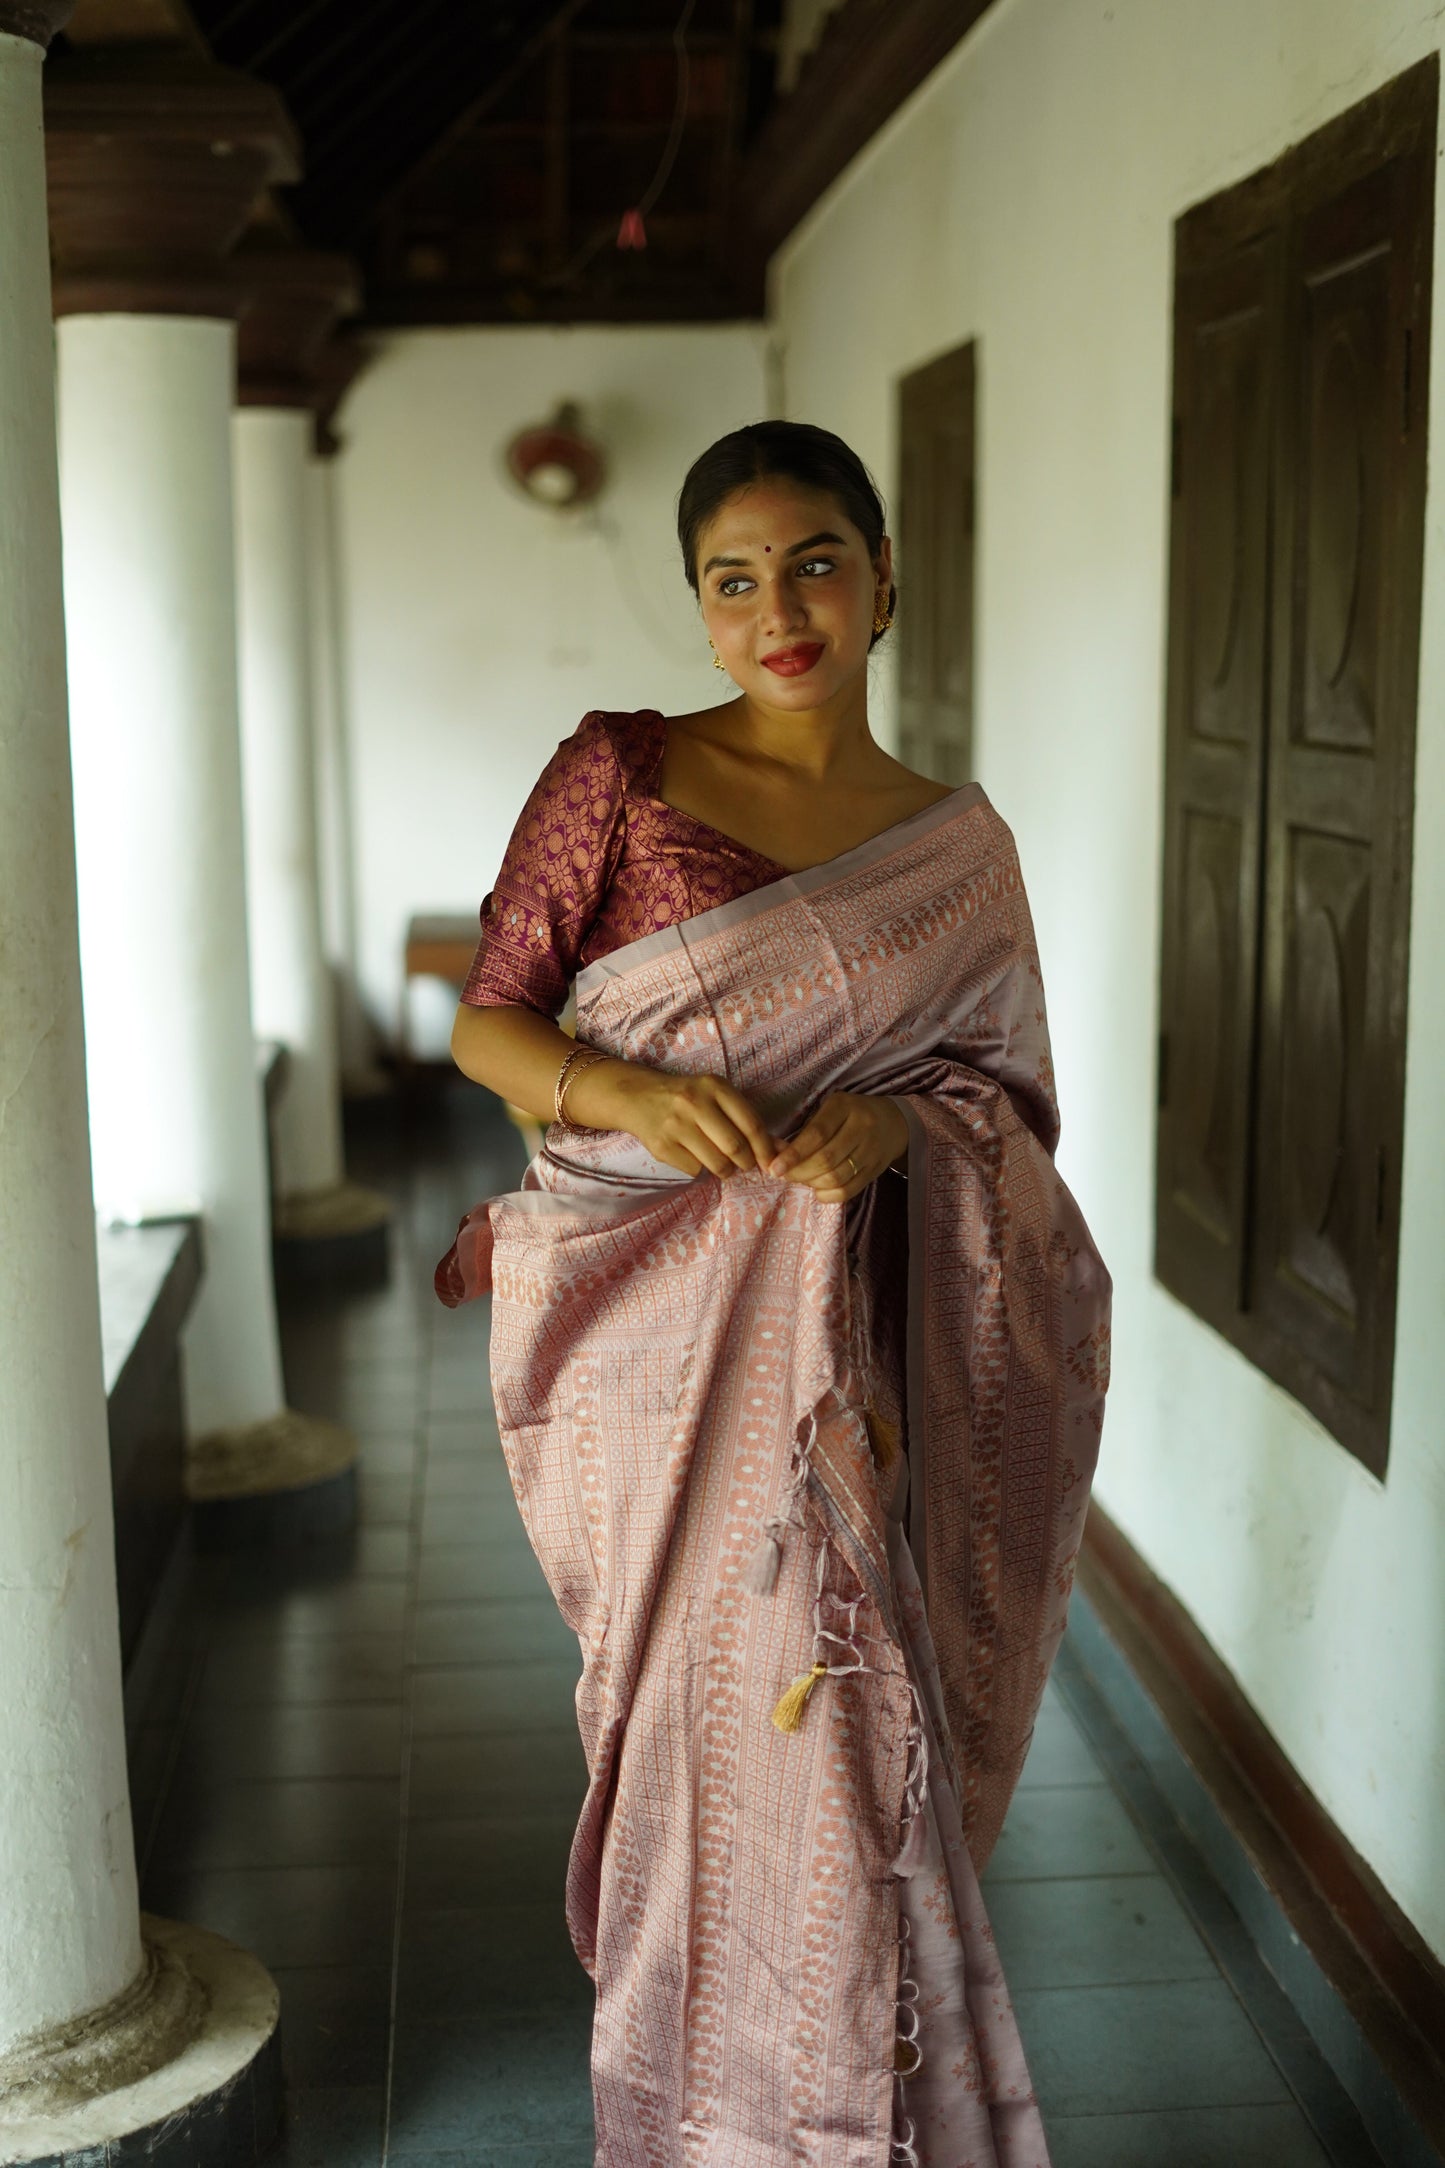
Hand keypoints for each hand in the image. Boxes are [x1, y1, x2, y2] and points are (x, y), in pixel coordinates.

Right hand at [566, 1059, 778, 1180]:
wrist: (640, 1097)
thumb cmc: (689, 1098)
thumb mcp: (715, 1094)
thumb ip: (745, 1118)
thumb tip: (779, 1150)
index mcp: (715, 1087)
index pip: (751, 1125)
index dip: (765, 1149)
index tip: (771, 1162)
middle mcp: (695, 1103)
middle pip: (735, 1148)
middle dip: (746, 1163)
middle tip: (745, 1164)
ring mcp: (675, 1125)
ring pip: (716, 1164)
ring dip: (725, 1171)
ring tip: (723, 1164)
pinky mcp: (661, 1146)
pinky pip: (694, 1170)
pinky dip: (699, 1169)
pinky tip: (694, 1155)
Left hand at [767, 1092, 907, 1201]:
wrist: (893, 1122)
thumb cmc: (851, 1114)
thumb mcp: (831, 1109)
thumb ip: (806, 1130)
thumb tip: (775, 1152)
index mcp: (845, 1107)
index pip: (817, 1134)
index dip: (793, 1154)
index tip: (774, 1167)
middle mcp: (861, 1127)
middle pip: (826, 1159)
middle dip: (799, 1172)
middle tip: (783, 1175)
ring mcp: (871, 1151)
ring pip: (836, 1177)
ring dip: (812, 1183)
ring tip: (800, 1179)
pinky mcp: (875, 1170)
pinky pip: (849, 1190)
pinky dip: (828, 1195)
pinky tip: (817, 1190)